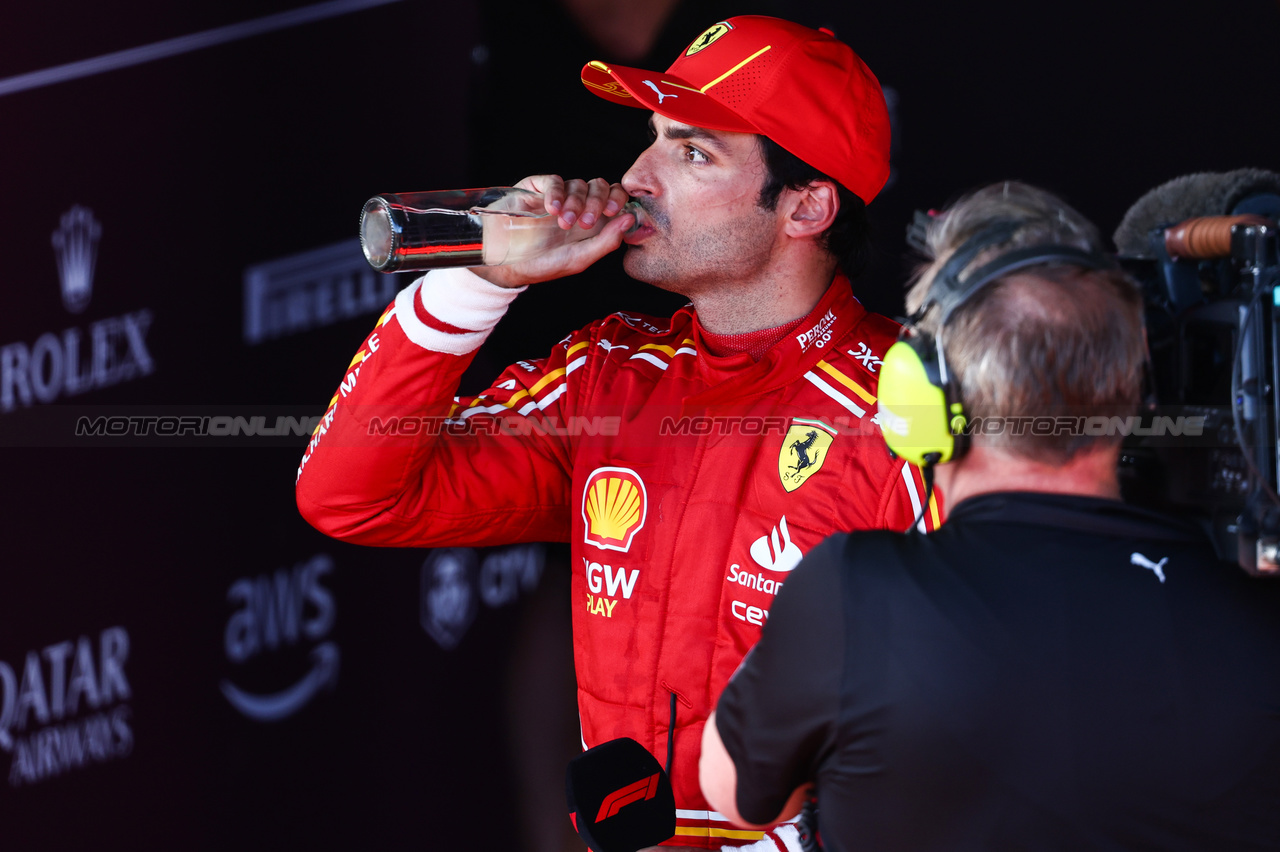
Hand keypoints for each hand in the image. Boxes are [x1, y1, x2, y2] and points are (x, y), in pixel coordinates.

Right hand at [472, 175, 634, 288]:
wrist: (506, 264)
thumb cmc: (543, 265)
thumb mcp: (579, 259)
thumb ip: (607, 241)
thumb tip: (630, 219)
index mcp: (593, 223)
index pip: (615, 198)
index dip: (618, 199)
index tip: (613, 211)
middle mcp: (578, 206)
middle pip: (600, 186)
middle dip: (597, 202)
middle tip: (586, 222)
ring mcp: (558, 196)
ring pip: (578, 184)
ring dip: (575, 202)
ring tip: (564, 223)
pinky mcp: (537, 188)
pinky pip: (554, 181)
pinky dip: (556, 193)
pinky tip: (552, 210)